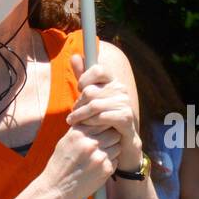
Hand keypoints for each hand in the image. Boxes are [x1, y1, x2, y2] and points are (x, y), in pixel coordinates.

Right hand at [40, 123, 121, 198]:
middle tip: (104, 143)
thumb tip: (94, 119)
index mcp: (78, 133)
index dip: (104, 125)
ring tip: (100, 156)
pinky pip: (116, 160)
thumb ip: (80, 130)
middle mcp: (90, 143)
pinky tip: (98, 167)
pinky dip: (110, 162)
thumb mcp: (65, 141)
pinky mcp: (106, 170)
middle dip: (111, 136)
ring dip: (112, 149)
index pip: (101, 120)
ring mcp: (99, 157)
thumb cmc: (59, 165)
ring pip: (117, 146)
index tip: (102, 131)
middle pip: (113, 132)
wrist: (56, 189)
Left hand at [67, 53, 141, 171]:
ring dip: (80, 115)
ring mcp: (125, 103)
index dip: (84, 78)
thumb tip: (75, 55)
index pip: (97, 69)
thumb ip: (83, 77)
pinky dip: (91, 122)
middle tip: (73, 114)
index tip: (79, 90)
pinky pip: (102, 116)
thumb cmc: (103, 119)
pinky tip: (86, 127)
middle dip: (78, 104)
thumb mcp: (91, 97)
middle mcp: (120, 89)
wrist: (120, 143)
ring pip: (94, 104)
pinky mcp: (126, 117)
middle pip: (90, 90)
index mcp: (112, 81)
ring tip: (74, 121)